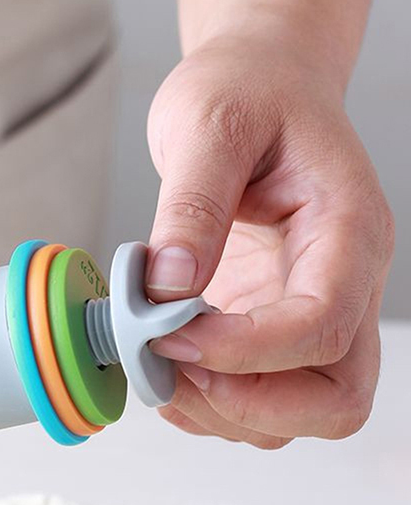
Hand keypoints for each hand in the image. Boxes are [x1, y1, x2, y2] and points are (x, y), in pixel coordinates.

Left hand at [144, 36, 393, 448]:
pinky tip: (163, 363)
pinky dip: (206, 405)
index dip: (245, 351)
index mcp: (347, 233)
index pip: (322, 326)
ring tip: (156, 360)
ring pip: (294, 415)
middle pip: (334, 401)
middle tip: (171, 362)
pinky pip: (254, 403)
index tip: (169, 333)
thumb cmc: (248, 94)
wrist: (260, 89)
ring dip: (220, 412)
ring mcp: (306, 315)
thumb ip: (193, 204)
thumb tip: (168, 286)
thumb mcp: (211, 124)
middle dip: (246, 404)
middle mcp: (342, 288)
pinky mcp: (268, 330)